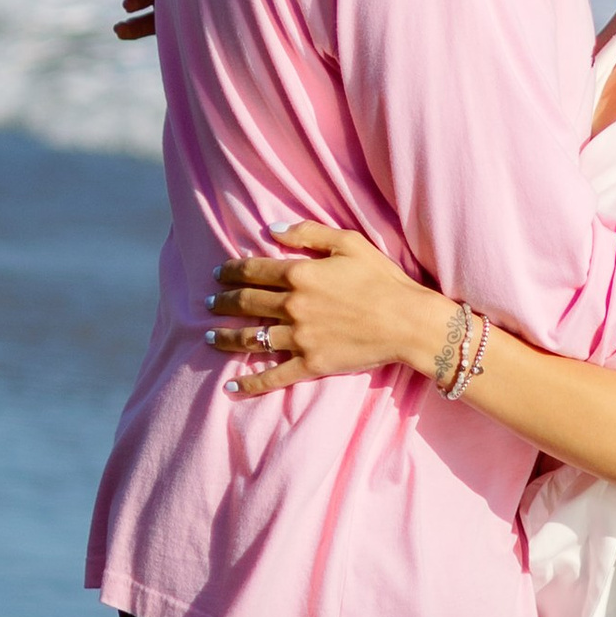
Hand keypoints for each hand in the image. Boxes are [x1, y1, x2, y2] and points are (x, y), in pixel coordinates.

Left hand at [210, 223, 449, 393]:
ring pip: (252, 338)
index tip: (218, 273)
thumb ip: (308, 233)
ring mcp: (300, 338)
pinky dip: (250, 383)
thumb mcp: (349, 243)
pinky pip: (273, 376)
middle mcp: (293, 306)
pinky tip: (231, 386)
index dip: (231, 271)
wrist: (407, 321)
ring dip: (226, 338)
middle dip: (222, 302)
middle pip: (246, 303)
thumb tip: (272, 229)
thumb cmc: (382, 278)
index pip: (253, 271)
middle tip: (208, 303)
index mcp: (300, 274)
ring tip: (210, 336)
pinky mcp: (311, 364)